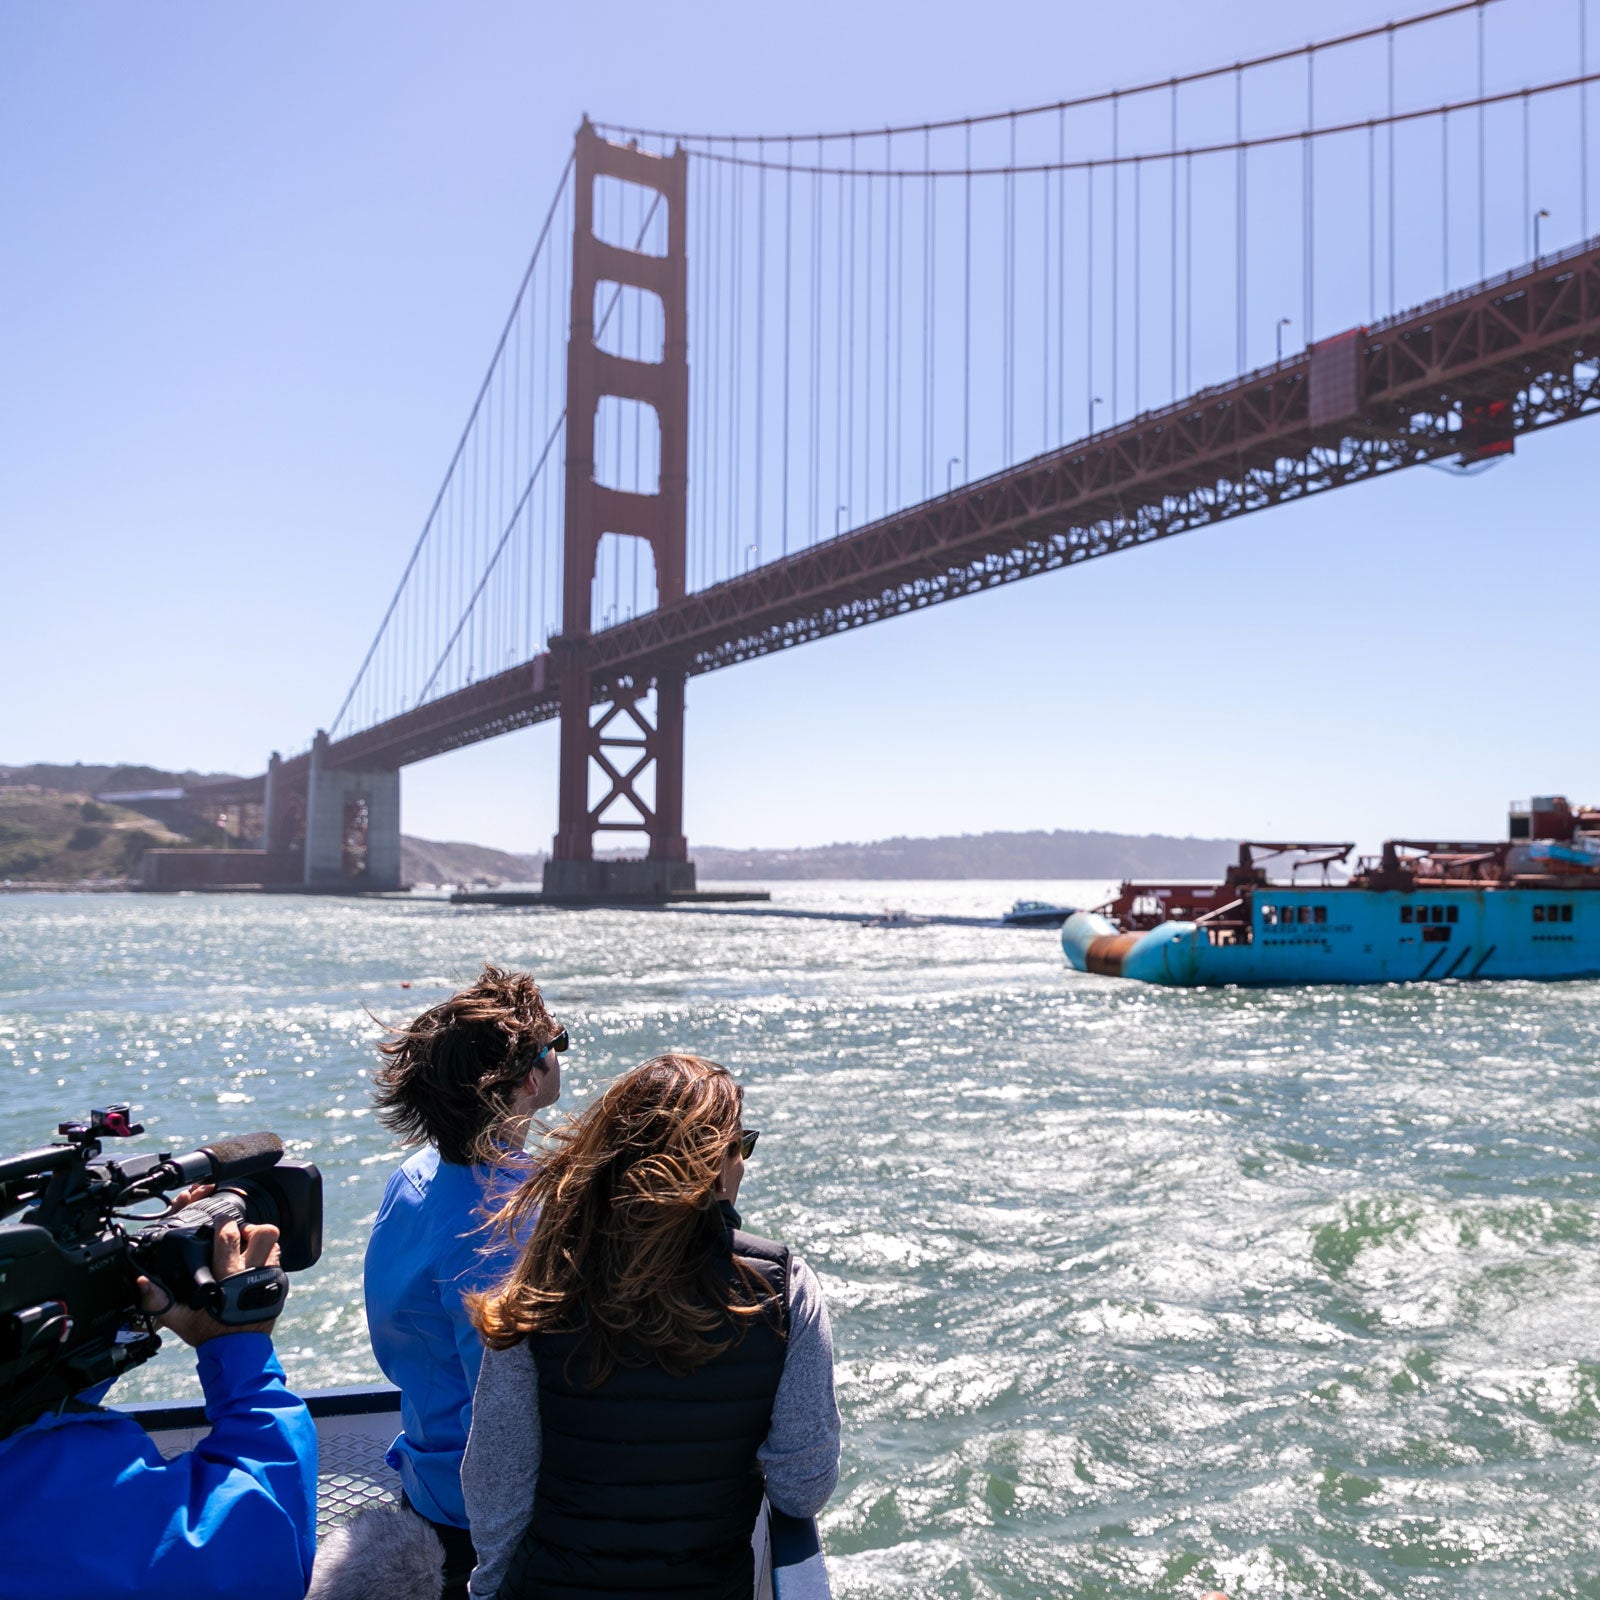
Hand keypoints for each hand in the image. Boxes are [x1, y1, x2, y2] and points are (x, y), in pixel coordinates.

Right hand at [137, 1218, 282, 1345]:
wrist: (237, 1354)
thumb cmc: (208, 1334)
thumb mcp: (179, 1319)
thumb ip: (159, 1300)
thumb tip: (142, 1282)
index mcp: (226, 1279)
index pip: (229, 1238)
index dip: (223, 1223)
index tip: (218, 1221)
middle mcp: (251, 1274)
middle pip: (264, 1233)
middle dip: (249, 1228)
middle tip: (237, 1234)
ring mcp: (269, 1279)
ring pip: (275, 1244)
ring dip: (261, 1242)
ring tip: (246, 1248)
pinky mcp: (279, 1285)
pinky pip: (278, 1261)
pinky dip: (267, 1258)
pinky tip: (253, 1265)